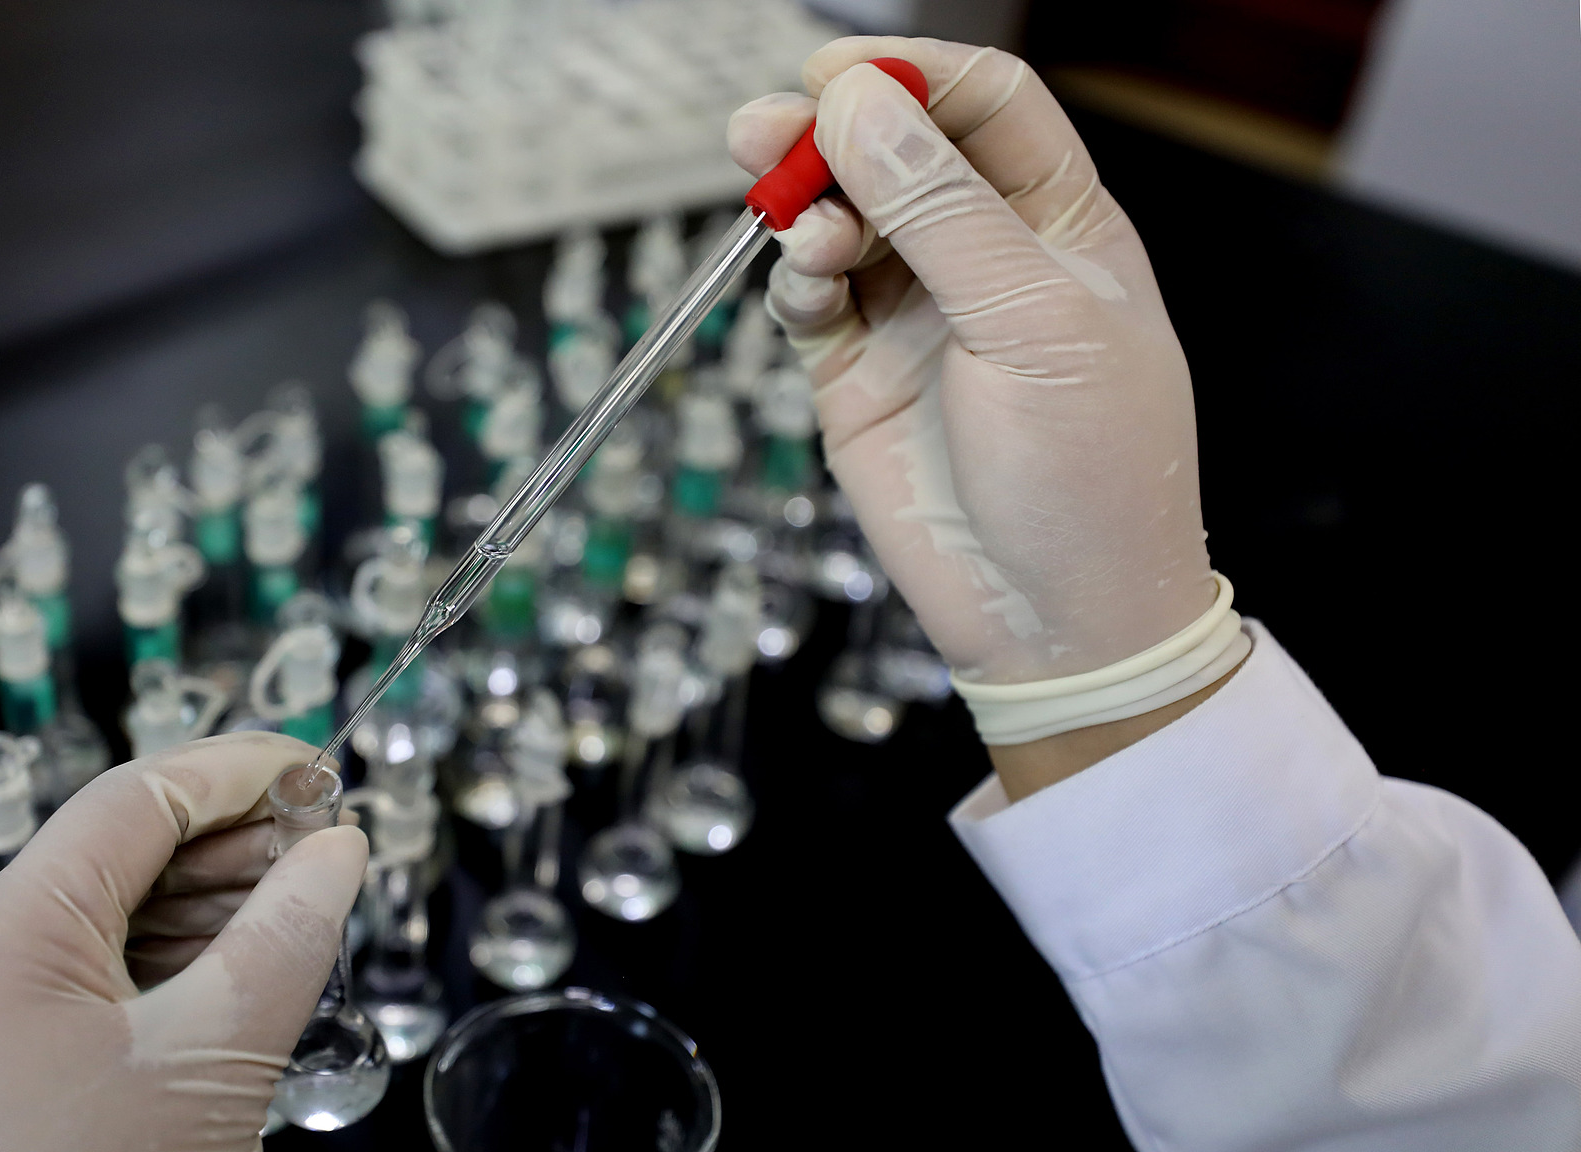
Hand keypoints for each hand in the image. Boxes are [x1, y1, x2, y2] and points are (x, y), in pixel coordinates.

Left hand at [0, 733, 366, 1150]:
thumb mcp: (211, 1062)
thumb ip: (285, 938)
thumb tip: (335, 853)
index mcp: (0, 940)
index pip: (132, 800)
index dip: (237, 770)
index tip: (318, 766)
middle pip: (113, 855)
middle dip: (229, 844)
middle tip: (326, 852)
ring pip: (98, 922)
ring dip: (201, 908)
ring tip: (294, 918)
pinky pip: (76, 985)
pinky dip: (159, 970)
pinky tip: (233, 981)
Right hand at [728, 36, 1216, 685]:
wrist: (1057, 620)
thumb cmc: (1094, 479)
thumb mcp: (1036, 325)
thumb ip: (944, 214)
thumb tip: (864, 112)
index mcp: (1059, 224)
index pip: (986, 106)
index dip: (915, 76)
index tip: (842, 76)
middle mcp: (982, 257)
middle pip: (894, 152)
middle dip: (831, 134)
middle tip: (768, 134)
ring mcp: (915, 315)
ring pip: (839, 220)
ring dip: (803, 207)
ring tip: (789, 223)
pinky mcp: (857, 374)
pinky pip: (806, 301)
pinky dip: (792, 284)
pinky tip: (801, 290)